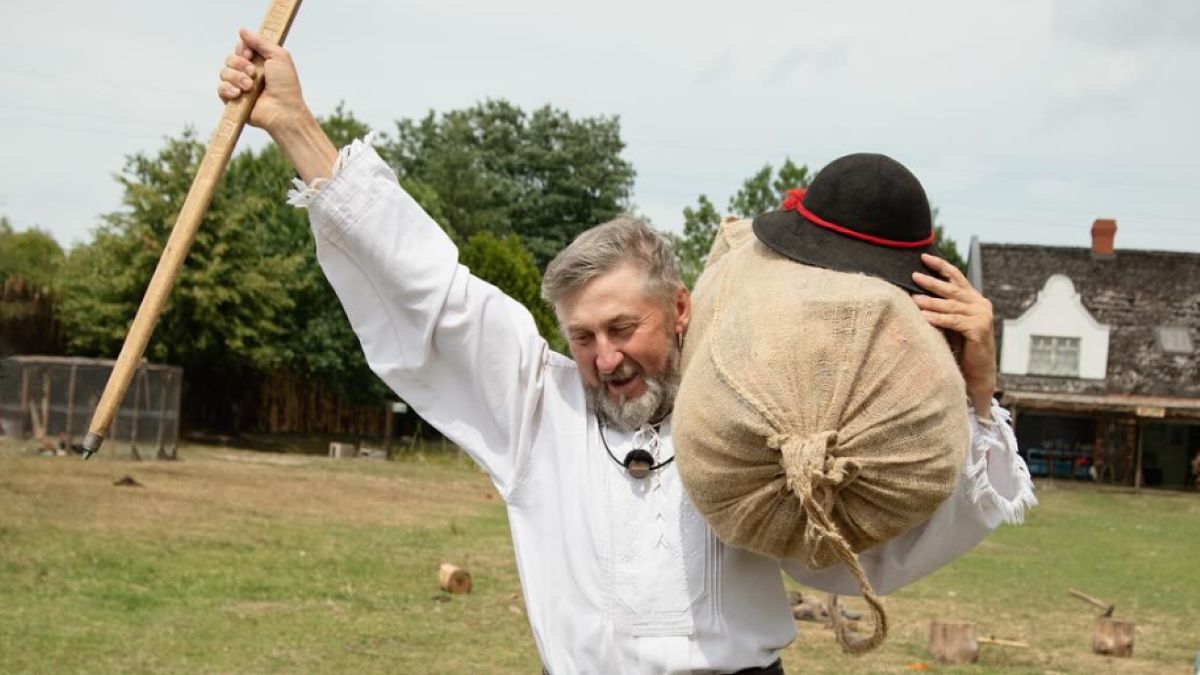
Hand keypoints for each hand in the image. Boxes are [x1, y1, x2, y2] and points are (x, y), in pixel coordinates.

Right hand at [217, 28, 307, 134]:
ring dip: (237, 77)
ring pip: (224, 72)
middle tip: (253, 73)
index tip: (251, 55)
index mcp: (259, 62)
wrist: (283, 110)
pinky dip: (229, 89)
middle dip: (240, 64)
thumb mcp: (278, 56)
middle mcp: (248, 73)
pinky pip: (221, 88)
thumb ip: (260, 42)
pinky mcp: (233, 100)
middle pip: (230, 58)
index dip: (243, 49)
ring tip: (250, 86)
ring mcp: (240, 86)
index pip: (241, 48)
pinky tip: (240, 94)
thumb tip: (242, 29)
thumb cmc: (286, 85)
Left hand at [911, 253, 996, 418]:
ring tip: (913, 299)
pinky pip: (954, 321)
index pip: (956, 278)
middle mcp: (980, 304)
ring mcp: (982, 316)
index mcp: (974, 299)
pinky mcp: (979, 329)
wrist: (978, 372)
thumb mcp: (951, 322)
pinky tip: (924, 316)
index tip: (924, 257)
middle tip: (914, 276)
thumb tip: (916, 294)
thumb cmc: (961, 347)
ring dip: (931, 302)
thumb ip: (942, 308)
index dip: (941, 267)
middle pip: (952, 289)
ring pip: (951, 305)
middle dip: (932, 282)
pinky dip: (938, 318)